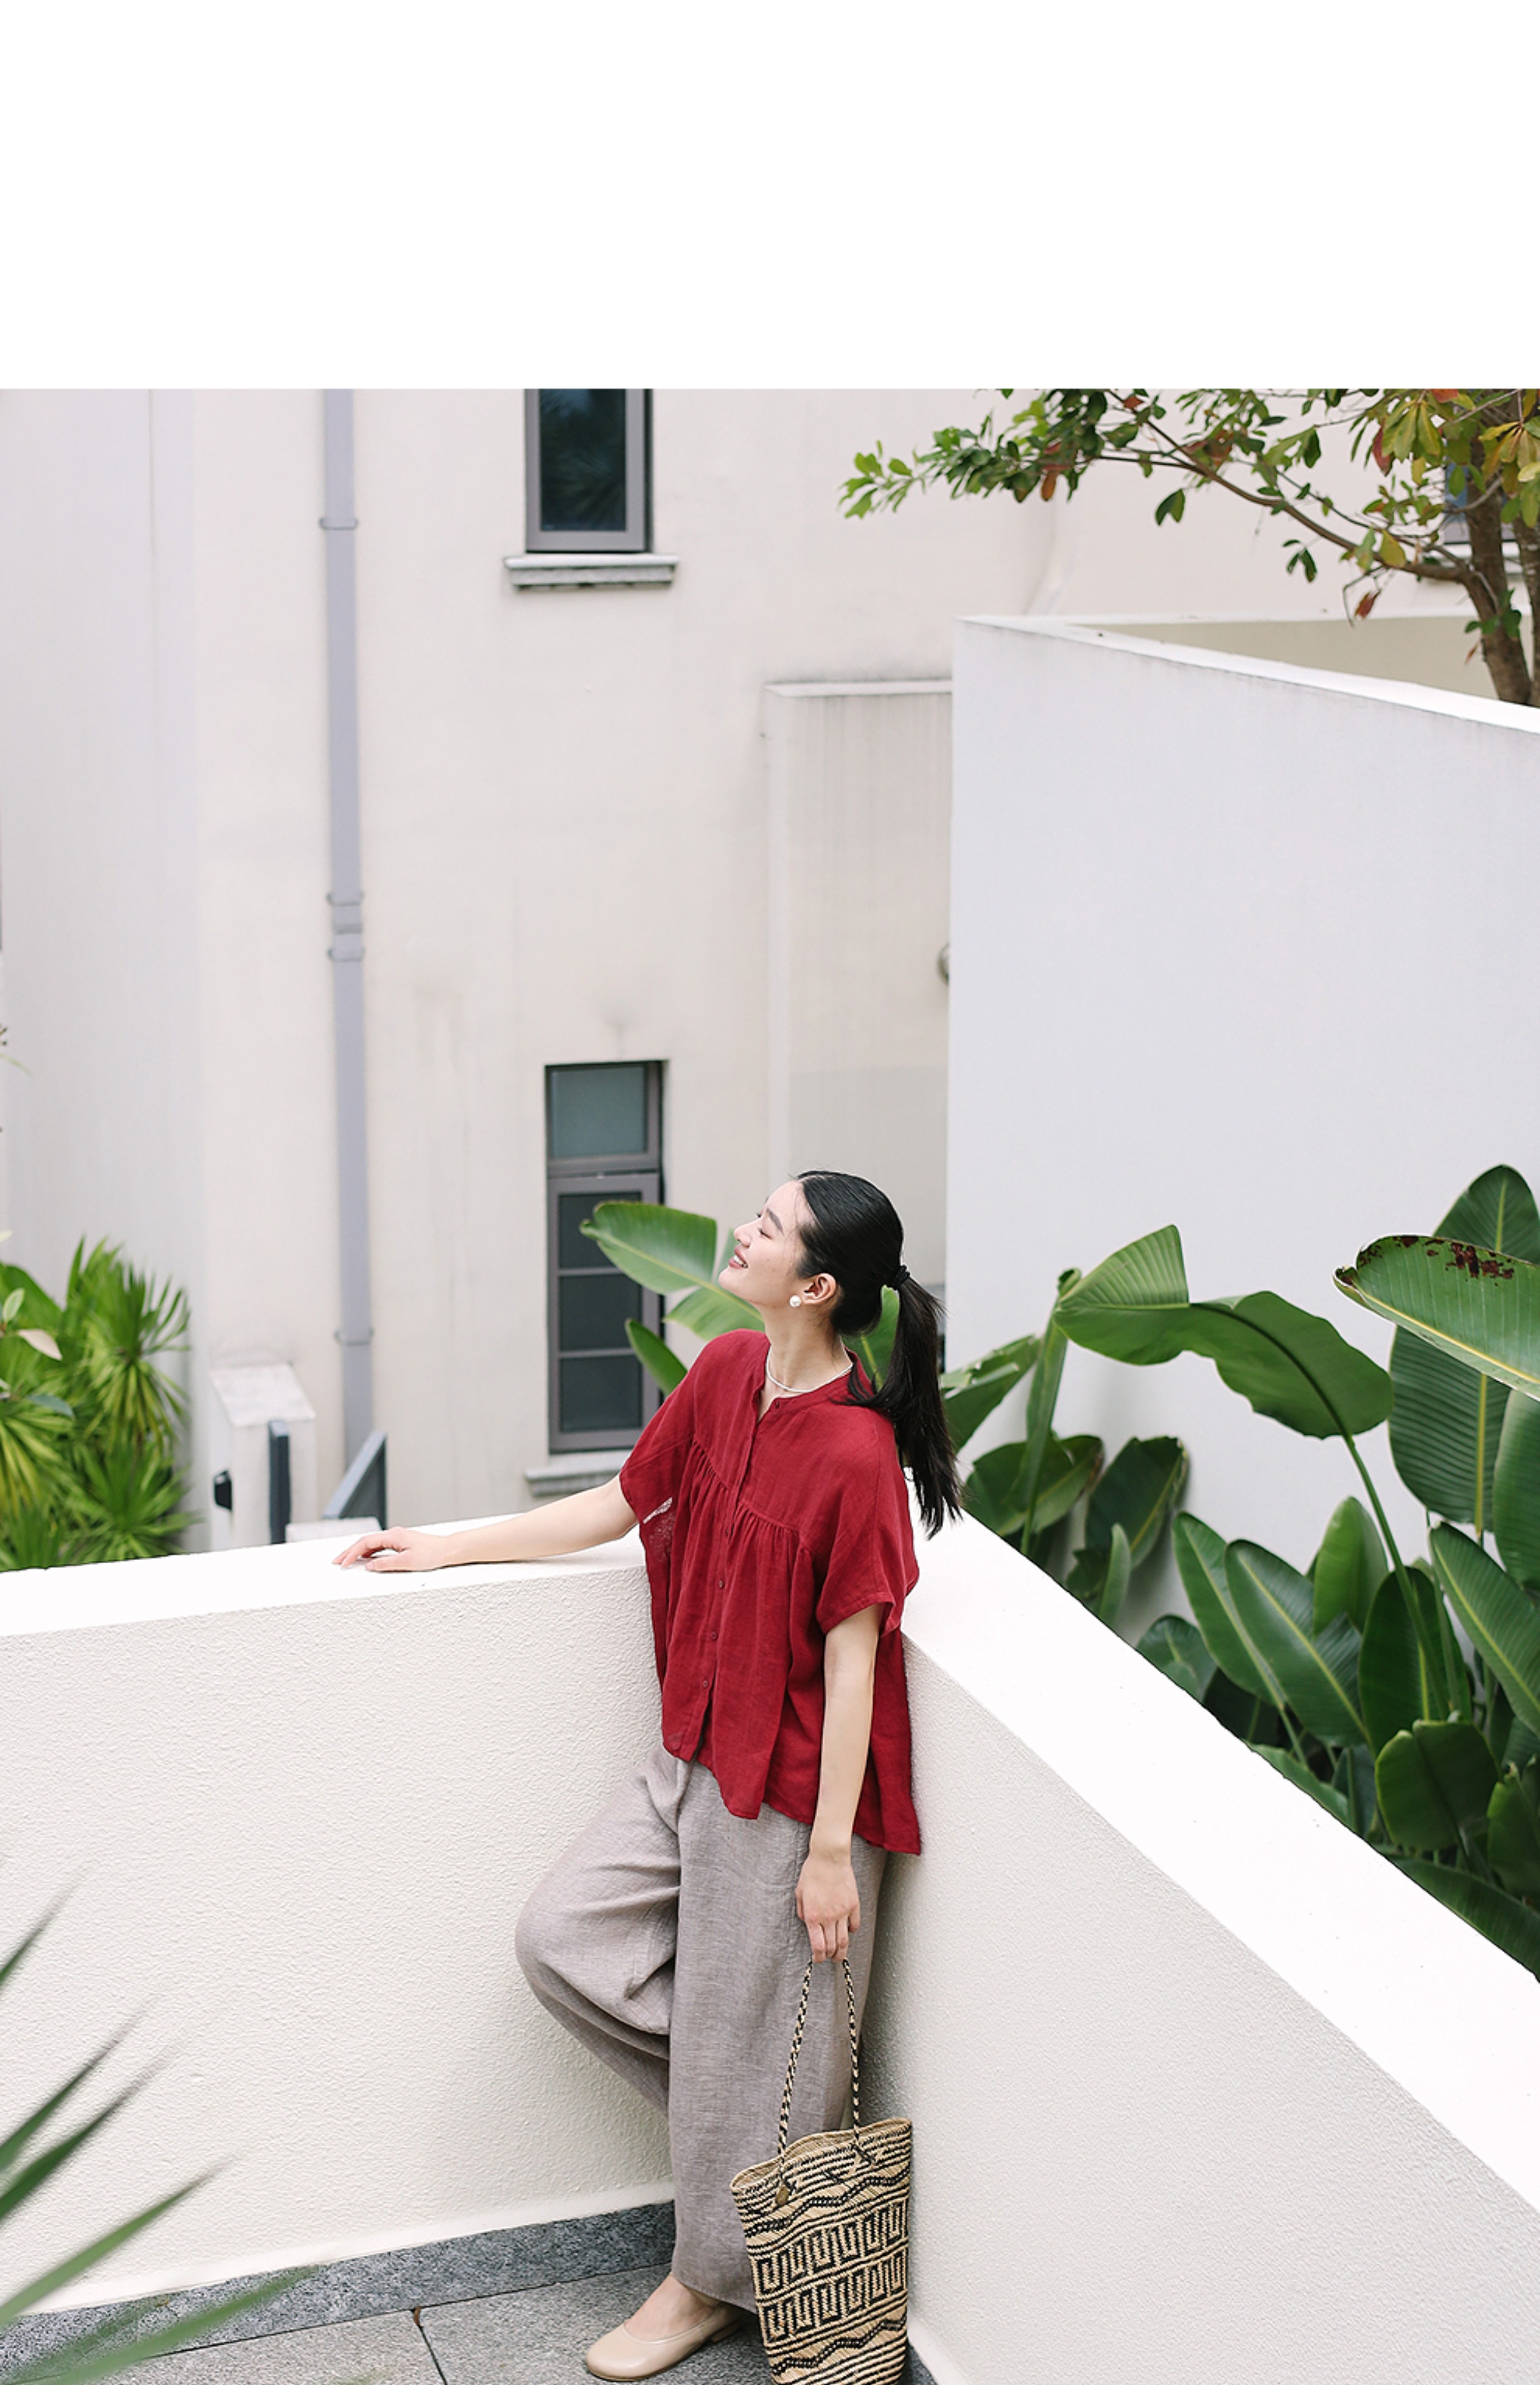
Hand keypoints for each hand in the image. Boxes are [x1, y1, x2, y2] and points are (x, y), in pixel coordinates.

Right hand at [333, 1528, 454, 1571]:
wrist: (448, 1550)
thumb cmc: (432, 1554)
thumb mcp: (407, 1562)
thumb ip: (386, 1564)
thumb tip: (368, 1565)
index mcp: (393, 1536)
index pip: (366, 1543)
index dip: (352, 1553)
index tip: (343, 1563)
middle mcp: (394, 1534)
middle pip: (366, 1542)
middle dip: (350, 1551)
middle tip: (337, 1561)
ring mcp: (397, 1538)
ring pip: (372, 1544)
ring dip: (358, 1552)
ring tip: (346, 1561)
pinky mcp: (401, 1543)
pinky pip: (380, 1547)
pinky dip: (369, 1552)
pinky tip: (365, 1559)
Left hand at [796, 1847, 860, 1963]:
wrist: (829, 1857)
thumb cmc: (812, 1872)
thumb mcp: (799, 1893)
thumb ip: (802, 1911)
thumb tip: (806, 1922)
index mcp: (813, 1916)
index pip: (818, 1946)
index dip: (818, 1957)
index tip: (818, 1959)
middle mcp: (829, 1918)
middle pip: (833, 1947)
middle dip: (830, 1957)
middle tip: (829, 1958)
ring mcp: (843, 1912)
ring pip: (845, 1940)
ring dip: (842, 1951)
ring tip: (840, 1954)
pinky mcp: (853, 1905)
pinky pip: (855, 1925)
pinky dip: (852, 1931)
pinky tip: (848, 1931)